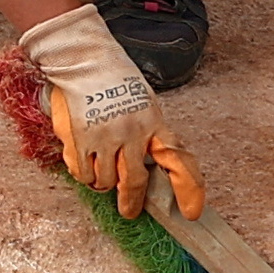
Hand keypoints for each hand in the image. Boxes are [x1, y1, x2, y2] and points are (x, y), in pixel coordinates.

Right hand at [10, 9, 200, 224]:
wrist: (84, 61)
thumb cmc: (114, 79)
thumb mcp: (143, 104)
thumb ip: (148, 134)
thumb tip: (148, 165)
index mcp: (154, 122)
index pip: (179, 161)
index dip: (189, 189)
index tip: (191, 211)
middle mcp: (133, 133)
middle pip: (136, 181)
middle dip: (132, 202)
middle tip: (129, 211)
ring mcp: (107, 137)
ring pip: (107, 182)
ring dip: (103, 182)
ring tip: (100, 169)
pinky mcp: (82, 140)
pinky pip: (85, 174)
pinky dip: (84, 175)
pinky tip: (85, 163)